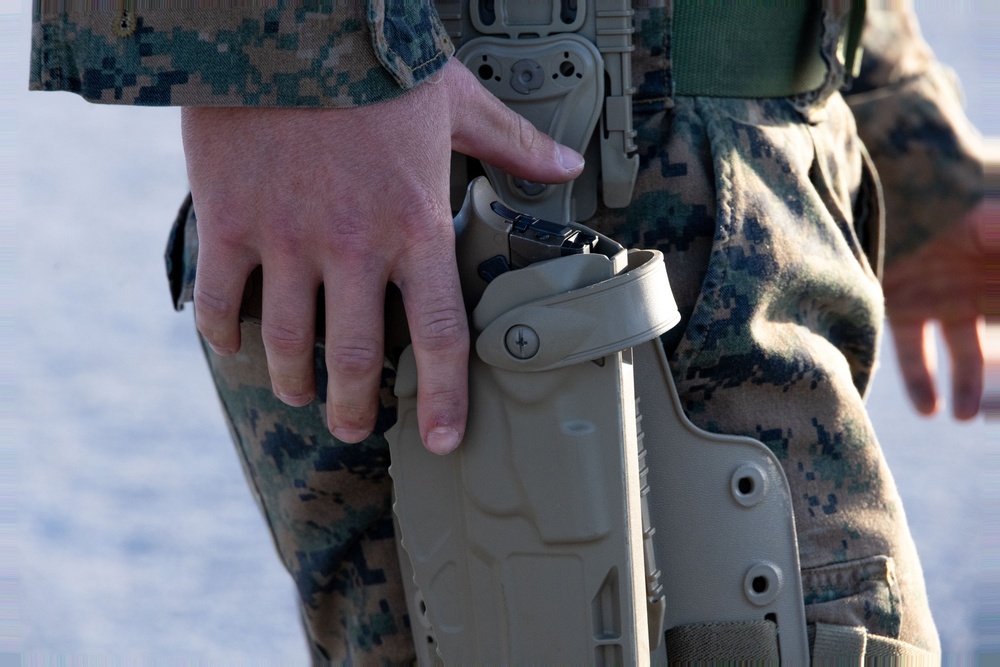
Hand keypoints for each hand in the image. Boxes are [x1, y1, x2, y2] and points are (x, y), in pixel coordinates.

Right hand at [182, 59, 583, 453]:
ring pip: (288, 343)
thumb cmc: (376, 64)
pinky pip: (220, 299)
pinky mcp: (228, 219)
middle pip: (356, 360)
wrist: (288, 20)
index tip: (444, 440)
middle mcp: (354, 245)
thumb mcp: (456, 100)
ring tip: (299, 395)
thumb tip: (567, 166)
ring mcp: (287, 237)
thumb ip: (512, 144)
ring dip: (294, 383)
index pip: (440, 334)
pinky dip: (224, 333)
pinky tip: (234, 345)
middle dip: (356, 409)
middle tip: (355, 427)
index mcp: (416, 224)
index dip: (445, 398)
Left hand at [882, 198, 992, 418]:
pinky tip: (929, 410)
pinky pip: (914, 351)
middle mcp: (983, 281)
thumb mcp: (998, 230)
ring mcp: (945, 294)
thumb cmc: (957, 200)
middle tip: (995, 412)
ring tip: (962, 417)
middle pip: (998, 334)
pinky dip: (920, 380)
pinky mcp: (905, 303)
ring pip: (964, 352)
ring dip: (965, 386)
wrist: (895, 185)